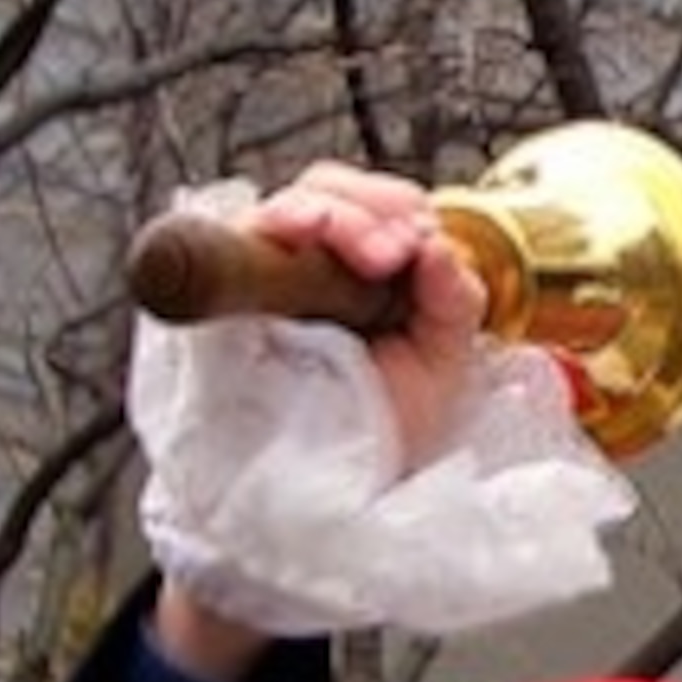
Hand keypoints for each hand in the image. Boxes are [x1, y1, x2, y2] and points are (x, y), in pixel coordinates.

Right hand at [240, 161, 489, 466]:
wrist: (345, 491)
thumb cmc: (387, 429)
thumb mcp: (445, 363)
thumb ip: (454, 299)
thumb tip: (439, 247)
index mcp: (374, 268)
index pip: (379, 204)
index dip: (393, 209)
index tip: (416, 244)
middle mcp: (319, 262)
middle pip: (327, 191)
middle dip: (359, 210)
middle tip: (387, 252)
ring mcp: (270, 276)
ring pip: (284, 206)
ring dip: (323, 214)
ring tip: (357, 250)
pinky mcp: (228, 295)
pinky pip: (234, 240)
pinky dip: (267, 231)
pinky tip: (294, 237)